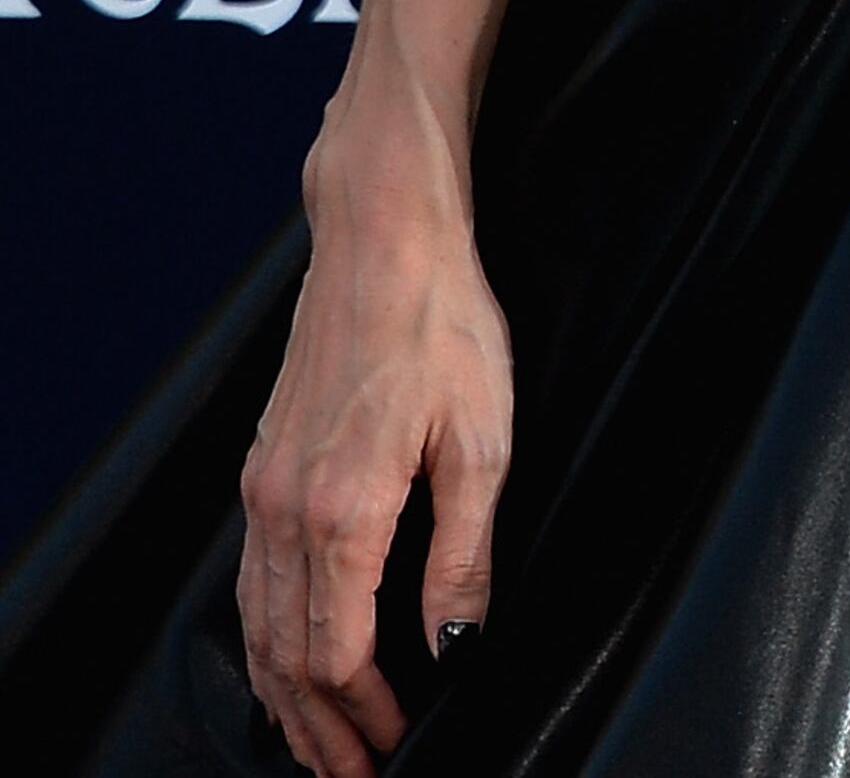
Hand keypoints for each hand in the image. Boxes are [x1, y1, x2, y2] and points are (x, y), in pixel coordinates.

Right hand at [237, 130, 511, 774]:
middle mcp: (284, 512)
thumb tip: (456, 638)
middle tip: (357, 775)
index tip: (401, 745)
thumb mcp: (483, 436)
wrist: (384, 238)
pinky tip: (290, 661)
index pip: (340, 652)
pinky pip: (252, 583)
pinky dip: (267, 641)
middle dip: (322, 729)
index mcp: (343, 511)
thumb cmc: (444, 324)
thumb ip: (464, 547)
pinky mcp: (261, 471)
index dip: (370, 713)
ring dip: (288, 697)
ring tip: (321, 745)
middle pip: (289, 658)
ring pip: (260, 629)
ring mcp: (263, 492)